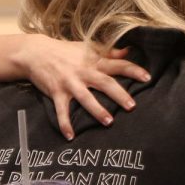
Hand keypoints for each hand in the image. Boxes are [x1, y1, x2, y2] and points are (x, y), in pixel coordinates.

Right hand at [12, 36, 149, 138]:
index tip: (148, 78)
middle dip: (119, 95)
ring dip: (97, 110)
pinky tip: (70, 136)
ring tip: (109, 122)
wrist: (36, 52)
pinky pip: (61, 111)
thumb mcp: (87, 48)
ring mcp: (70, 83)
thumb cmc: (65, 51)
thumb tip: (129, 51)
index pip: (118, 65)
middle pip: (105, 83)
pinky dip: (65, 124)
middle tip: (132, 106)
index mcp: (94, 61)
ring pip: (86, 98)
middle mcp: (83, 72)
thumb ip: (109, 51)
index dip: (133, 70)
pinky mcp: (56, 93)